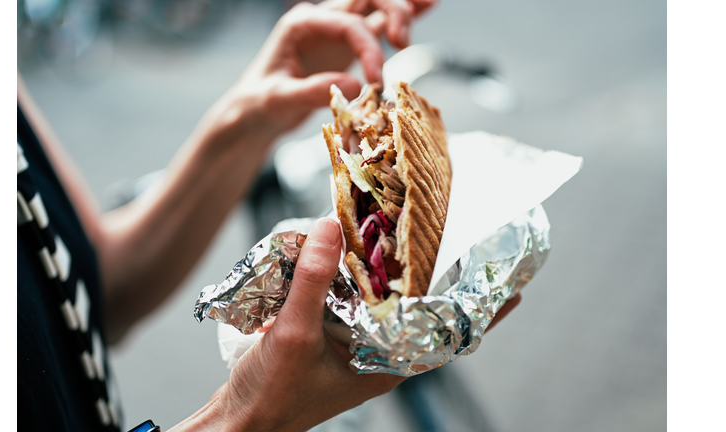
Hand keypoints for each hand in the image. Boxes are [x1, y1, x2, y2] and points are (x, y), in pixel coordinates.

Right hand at [171, 218, 403, 431]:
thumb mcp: (294, 331)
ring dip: (346, 271)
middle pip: (386, 300)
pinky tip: (315, 263)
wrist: (237, 420)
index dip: (415, 276)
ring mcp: (348, 350)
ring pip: (357, 299)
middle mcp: (373, 357)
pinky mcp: (324, 343)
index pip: (418, 313)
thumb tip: (329, 226)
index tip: (407, 239)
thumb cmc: (272, 395)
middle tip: (372, 227)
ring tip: (345, 237)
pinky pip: (332, 305)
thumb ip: (312, 279)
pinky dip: (324, 284)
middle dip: (376, 266)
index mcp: (385, 365)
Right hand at [171, 218, 521, 431]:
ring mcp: (357, 348)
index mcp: (387, 365)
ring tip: (414, 238)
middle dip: (443, 281)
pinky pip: (358, 304)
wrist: (239, 421)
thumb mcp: (294, 334)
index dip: (482, 313)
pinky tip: (355, 256)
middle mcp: (379, 355)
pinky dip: (361, 280)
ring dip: (400, 276)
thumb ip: (313, 280)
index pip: (449, 336)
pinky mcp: (332, 339)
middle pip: (424, 315)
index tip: (515, 289)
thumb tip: (331, 224)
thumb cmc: (272, 394)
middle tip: (461, 240)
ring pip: (390, 306)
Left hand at [224, 0, 437, 135]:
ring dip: (401, 9)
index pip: (347, 23)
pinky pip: (378, 22)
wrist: (256, 112)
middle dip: (392, 10)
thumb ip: (310, 92)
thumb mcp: (277, 101)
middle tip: (403, 42)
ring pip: (375, 4)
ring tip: (426, 12)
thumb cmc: (259, 104)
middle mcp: (321, 20)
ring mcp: (336, 29)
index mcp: (301, 24)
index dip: (368, 47)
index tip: (377, 79)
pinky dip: (402, 14)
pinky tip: (427, 6)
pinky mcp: (347, 44)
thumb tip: (354, 87)